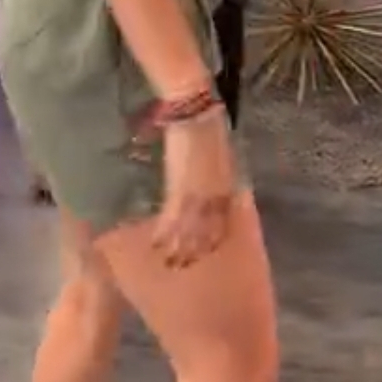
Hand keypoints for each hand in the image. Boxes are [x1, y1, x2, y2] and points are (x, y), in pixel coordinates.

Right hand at [153, 107, 236, 266]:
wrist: (195, 115)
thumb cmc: (209, 129)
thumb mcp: (221, 156)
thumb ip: (218, 177)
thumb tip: (213, 189)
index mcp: (226, 188)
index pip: (222, 221)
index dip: (213, 238)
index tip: (206, 252)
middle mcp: (214, 197)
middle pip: (206, 231)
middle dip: (196, 250)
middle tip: (185, 267)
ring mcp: (196, 195)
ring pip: (189, 230)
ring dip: (179, 248)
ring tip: (170, 263)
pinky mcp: (178, 189)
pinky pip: (172, 218)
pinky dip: (164, 232)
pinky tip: (155, 243)